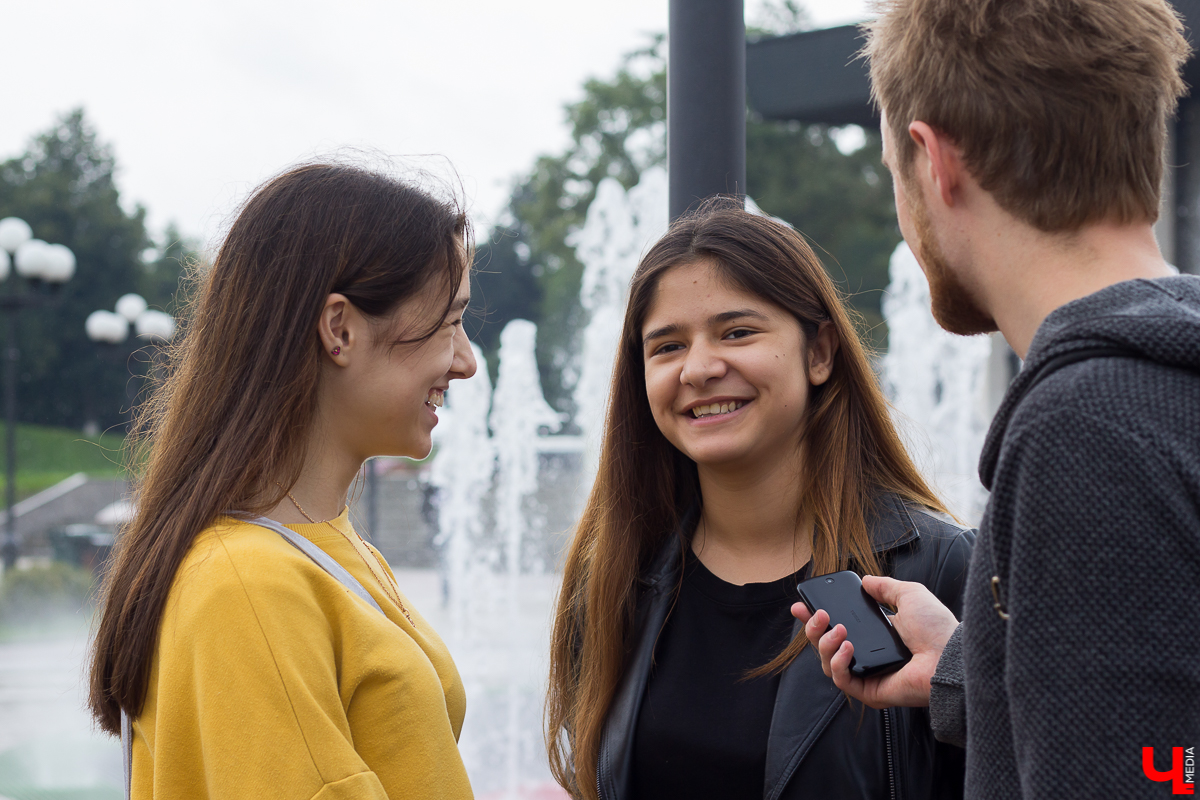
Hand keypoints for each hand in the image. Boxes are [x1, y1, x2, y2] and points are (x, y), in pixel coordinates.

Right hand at [791, 575, 958, 708]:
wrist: (950, 655)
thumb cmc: (936, 628)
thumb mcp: (909, 595)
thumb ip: (885, 587)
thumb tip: (865, 580)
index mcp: (875, 636)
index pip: (836, 628)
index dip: (815, 619)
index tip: (801, 606)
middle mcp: (868, 656)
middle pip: (824, 647)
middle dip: (812, 629)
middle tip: (817, 614)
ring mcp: (868, 676)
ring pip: (827, 664)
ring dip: (825, 644)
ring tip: (840, 631)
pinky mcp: (870, 692)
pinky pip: (841, 681)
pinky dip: (838, 663)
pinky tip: (847, 647)